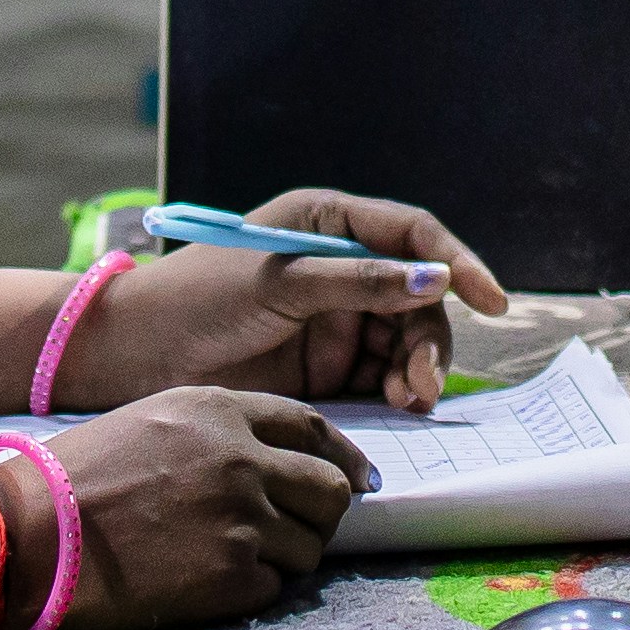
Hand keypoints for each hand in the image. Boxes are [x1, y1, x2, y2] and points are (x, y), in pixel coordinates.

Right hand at [34, 385, 370, 629]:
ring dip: (285, 556)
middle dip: (323, 513)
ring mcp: (242, 519)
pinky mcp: (232, 576)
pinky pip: (277, 588)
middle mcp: (243, 459)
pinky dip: (254, 590)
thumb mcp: (156, 421)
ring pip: (311, 545)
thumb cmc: (79, 480)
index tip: (356, 478)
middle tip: (298, 531)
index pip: (314, 426)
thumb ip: (223, 432)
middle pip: (332, 488)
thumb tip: (283, 462)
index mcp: (222, 410)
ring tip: (232, 558)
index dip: (342, 455)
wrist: (31, 536)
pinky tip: (209, 582)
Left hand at [76, 190, 507, 411]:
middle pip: (418, 295)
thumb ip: (357, 282)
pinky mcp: (326, 369)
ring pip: (406, 340)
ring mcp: (336, 319)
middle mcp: (342, 267)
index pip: (411, 234)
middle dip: (430, 336)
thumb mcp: (280, 281)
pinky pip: (381, 376)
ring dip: (417, 367)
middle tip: (422, 382)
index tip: (492, 300)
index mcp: (329, 223)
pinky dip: (397, 390)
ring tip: (408, 399)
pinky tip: (396, 407)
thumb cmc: (200, 298)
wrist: (137, 357)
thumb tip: (435, 281)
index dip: (457, 262)